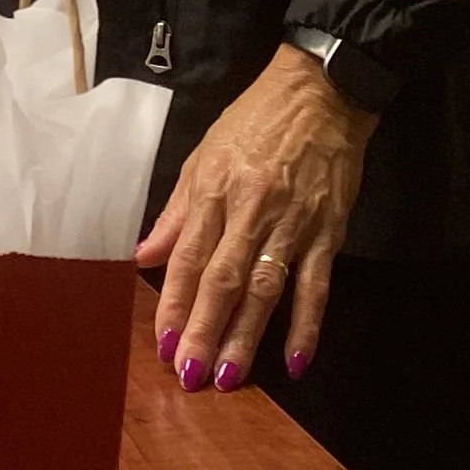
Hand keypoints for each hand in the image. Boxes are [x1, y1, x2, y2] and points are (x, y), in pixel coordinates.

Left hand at [136, 44, 377, 392]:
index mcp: (214, 189)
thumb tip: (141, 256)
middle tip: (188, 375)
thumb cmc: (254, 121)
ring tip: (229, 376)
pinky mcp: (328, 231)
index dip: (174, 302)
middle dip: (204, 331)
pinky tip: (295, 361)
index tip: (160, 343)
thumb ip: (177, 212)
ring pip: (265, 289)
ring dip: (247, 336)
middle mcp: (250, 210)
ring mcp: (292, 223)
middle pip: (224, 280)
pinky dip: (307, 325)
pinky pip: (316, 286)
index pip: (189, 257)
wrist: (320, 93)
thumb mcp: (204, 156)